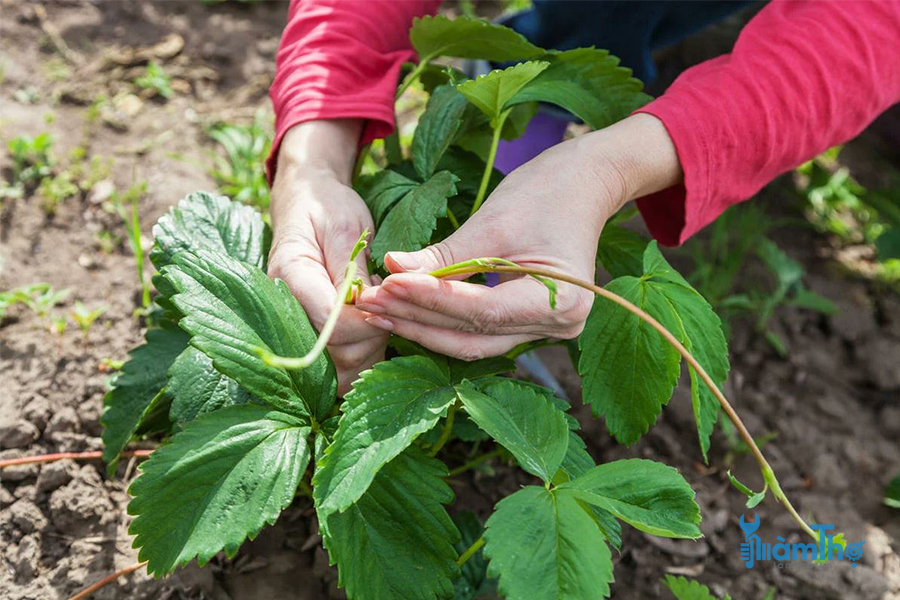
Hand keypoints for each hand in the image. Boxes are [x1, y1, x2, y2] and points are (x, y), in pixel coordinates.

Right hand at [268, 120, 388, 392]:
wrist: (308, 202)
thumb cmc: (327, 208)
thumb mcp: (346, 227)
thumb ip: (354, 269)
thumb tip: (368, 304)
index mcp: (290, 278)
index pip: (331, 324)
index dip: (366, 320)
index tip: (386, 298)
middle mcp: (286, 310)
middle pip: (336, 353)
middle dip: (372, 335)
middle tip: (386, 300)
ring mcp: (297, 326)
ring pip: (340, 367)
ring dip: (371, 346)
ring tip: (378, 307)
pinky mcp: (313, 335)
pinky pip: (341, 365)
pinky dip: (365, 352)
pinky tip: (372, 321)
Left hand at [355, 114, 680, 359]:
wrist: (584, 185)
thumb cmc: (545, 193)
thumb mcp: (491, 222)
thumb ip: (444, 256)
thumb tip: (391, 268)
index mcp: (561, 302)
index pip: (481, 311)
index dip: (430, 300)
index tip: (387, 284)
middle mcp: (559, 327)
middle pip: (473, 336)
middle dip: (418, 320)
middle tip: (370, 302)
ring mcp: (546, 331)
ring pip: (472, 340)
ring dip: (423, 326)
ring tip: (378, 307)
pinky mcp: (530, 324)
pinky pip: (479, 331)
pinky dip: (442, 320)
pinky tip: (404, 309)